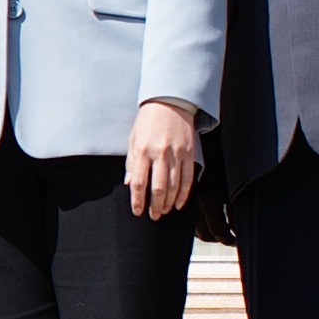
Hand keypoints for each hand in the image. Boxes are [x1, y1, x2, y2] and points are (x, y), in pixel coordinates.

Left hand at [123, 99, 203, 219]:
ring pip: (174, 186)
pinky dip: (184, 194)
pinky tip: (179, 203)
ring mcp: (176, 154)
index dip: (138, 200)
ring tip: (164, 211)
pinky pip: (188, 179)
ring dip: (169, 203)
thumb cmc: (148, 121)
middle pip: (158, 188)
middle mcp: (160, 153)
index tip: (137, 211)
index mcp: (143, 150)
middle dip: (155, 206)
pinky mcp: (189, 154)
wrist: (170, 102)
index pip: (139, 182)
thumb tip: (129, 183)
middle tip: (153, 216)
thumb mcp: (133, 138)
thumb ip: (132, 162)